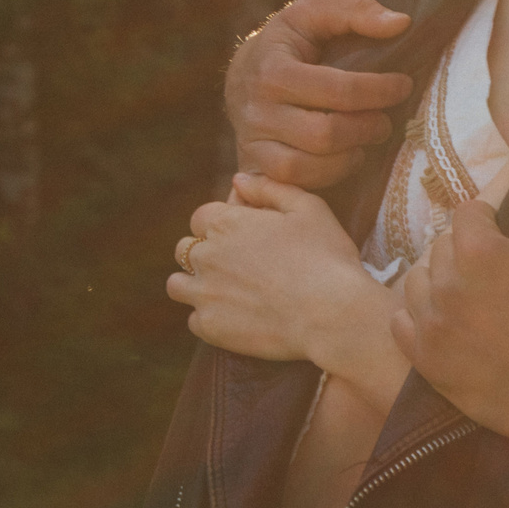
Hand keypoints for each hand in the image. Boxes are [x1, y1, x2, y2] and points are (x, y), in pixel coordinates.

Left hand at [169, 173, 379, 364]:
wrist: (332, 314)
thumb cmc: (326, 258)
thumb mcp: (308, 208)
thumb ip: (269, 188)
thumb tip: (238, 180)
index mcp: (227, 223)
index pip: (200, 217)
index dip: (220, 224)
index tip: (240, 236)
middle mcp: (207, 256)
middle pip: (185, 250)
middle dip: (205, 253)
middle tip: (236, 265)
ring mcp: (204, 294)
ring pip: (177, 286)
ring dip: (195, 285)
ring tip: (224, 292)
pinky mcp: (210, 327)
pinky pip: (193, 320)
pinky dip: (209, 317)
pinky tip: (235, 317)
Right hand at [227, 0, 414, 188]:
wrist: (242, 75)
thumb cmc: (289, 41)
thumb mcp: (313, 13)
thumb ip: (357, 11)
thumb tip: (402, 22)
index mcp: (273, 69)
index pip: (339, 90)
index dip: (380, 90)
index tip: (403, 85)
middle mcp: (258, 109)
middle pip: (326, 134)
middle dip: (368, 128)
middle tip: (386, 121)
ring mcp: (254, 141)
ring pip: (308, 165)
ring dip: (350, 156)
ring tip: (367, 139)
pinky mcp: (256, 165)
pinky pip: (296, 182)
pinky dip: (329, 175)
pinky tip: (345, 156)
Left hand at [391, 127, 508, 452]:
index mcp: (480, 250)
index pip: (467, 212)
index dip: (494, 223)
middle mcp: (445, 286)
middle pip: (441, 244)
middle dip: (469, 250)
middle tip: (506, 274)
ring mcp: (431, 328)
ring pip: (417, 280)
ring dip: (440, 279)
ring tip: (479, 295)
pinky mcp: (427, 364)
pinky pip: (402, 322)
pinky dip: (421, 316)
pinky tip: (454, 321)